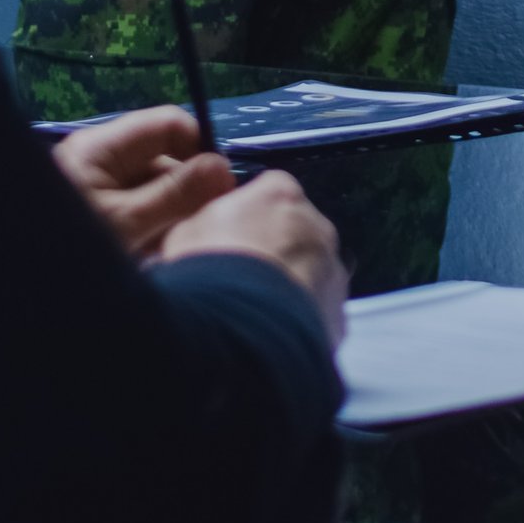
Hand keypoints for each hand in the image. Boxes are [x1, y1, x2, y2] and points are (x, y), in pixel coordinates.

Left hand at [50, 105, 236, 259]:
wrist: (13, 303)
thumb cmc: (66, 254)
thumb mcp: (128, 224)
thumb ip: (177, 193)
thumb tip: (223, 166)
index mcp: (101, 148)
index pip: (168, 125)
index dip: (199, 150)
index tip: (220, 191)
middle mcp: (101, 162)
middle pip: (165, 161)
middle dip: (188, 194)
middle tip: (199, 233)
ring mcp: (100, 192)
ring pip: (157, 193)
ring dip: (172, 221)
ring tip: (171, 254)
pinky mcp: (100, 220)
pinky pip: (141, 217)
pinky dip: (153, 237)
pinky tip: (153, 263)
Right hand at [160, 167, 348, 342]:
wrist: (238, 328)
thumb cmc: (209, 271)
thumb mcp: (185, 232)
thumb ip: (208, 223)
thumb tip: (206, 232)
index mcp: (280, 193)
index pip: (270, 190)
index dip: (248, 215)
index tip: (230, 235)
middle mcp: (317, 225)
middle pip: (296, 231)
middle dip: (274, 250)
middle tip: (241, 276)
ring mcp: (332, 269)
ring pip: (311, 272)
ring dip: (288, 285)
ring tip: (254, 310)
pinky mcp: (338, 312)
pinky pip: (318, 311)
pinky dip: (299, 319)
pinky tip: (271, 332)